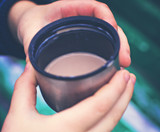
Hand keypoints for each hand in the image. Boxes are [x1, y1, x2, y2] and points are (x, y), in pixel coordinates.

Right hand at [0, 62, 135, 131]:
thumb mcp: (17, 115)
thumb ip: (25, 86)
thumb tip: (31, 66)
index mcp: (65, 131)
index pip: (101, 105)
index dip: (115, 87)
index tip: (124, 73)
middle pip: (113, 116)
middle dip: (125, 95)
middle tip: (130, 78)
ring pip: (108, 130)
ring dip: (115, 111)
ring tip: (116, 95)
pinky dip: (104, 127)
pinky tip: (101, 119)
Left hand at [8, 0, 130, 66]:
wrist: (29, 26)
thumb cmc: (30, 25)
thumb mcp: (30, 34)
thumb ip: (31, 48)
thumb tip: (33, 69)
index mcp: (70, 10)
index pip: (95, 8)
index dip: (107, 18)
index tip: (114, 31)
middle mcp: (82, 19)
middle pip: (108, 25)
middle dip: (120, 41)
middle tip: (125, 60)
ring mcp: (85, 31)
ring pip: (109, 37)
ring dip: (119, 50)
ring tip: (124, 66)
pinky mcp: (86, 42)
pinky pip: (102, 45)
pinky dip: (110, 55)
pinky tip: (114, 67)